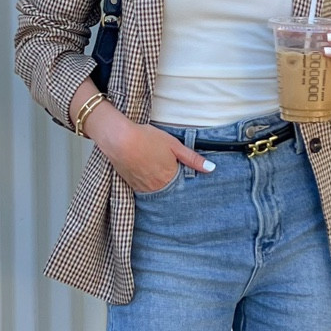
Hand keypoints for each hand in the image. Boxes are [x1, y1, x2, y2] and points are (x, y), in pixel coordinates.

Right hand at [97, 116, 213, 193]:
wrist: (119, 139)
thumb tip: (211, 168)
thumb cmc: (147, 138)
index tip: (186, 177)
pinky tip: (146, 173)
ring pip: (157, 191)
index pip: (183, 187)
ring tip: (157, 172)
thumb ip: (193, 159)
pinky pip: (144, 190)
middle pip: (170, 191)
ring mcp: (143, 187)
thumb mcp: (174, 145)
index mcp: (170, 177)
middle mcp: (158, 187)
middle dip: (173, 185)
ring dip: (160, 186)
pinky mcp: (132, 185)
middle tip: (172, 176)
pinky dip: (148, 184)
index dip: (185, 181)